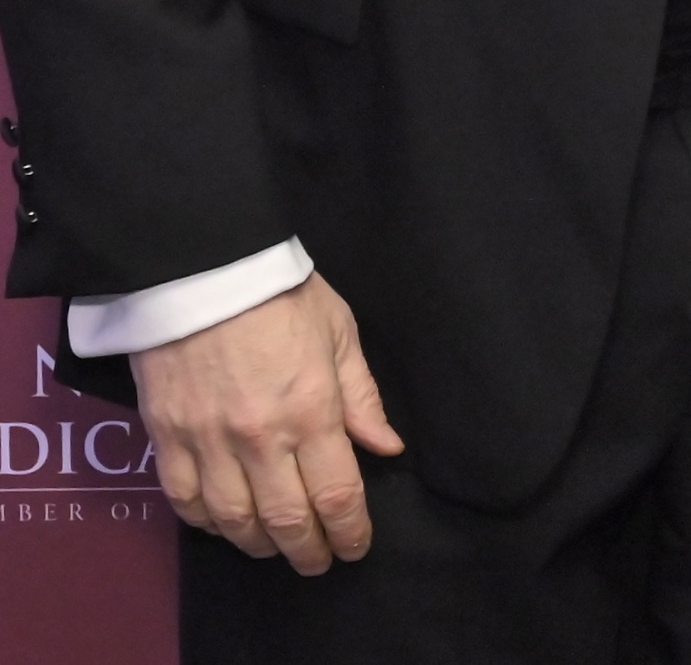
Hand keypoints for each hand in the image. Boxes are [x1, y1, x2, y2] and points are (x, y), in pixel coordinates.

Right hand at [131, 273, 403, 573]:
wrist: (200, 268)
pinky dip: (206, 522)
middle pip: (286, 519)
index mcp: (311, 410)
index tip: (356, 546)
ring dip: (259, 543)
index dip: (349, 531)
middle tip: (320, 561)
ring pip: (233, 520)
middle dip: (308, 551)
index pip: (335, 494)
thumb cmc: (280, 293)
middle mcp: (259, 437)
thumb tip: (386, 447)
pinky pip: (184, 499)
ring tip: (278, 547)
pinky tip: (225, 524)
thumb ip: (361, 397)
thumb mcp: (339, 334)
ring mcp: (206, 441)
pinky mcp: (165, 436)